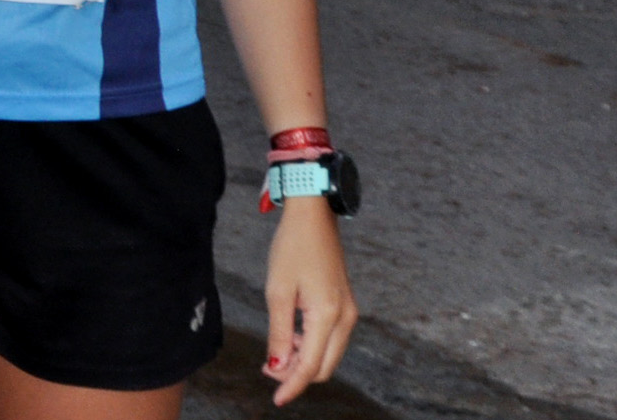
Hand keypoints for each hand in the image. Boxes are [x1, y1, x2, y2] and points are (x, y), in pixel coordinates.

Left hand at [262, 199, 356, 403]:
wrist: (313, 216)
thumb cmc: (293, 247)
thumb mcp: (277, 291)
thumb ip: (279, 333)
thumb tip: (276, 366)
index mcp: (328, 316)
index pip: (310, 366)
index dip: (292, 386)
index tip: (276, 400)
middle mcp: (345, 318)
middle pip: (324, 367)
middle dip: (297, 375)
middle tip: (268, 368)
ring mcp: (348, 312)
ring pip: (329, 355)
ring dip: (304, 360)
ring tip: (276, 351)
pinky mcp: (345, 305)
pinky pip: (331, 339)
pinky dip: (312, 346)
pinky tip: (291, 337)